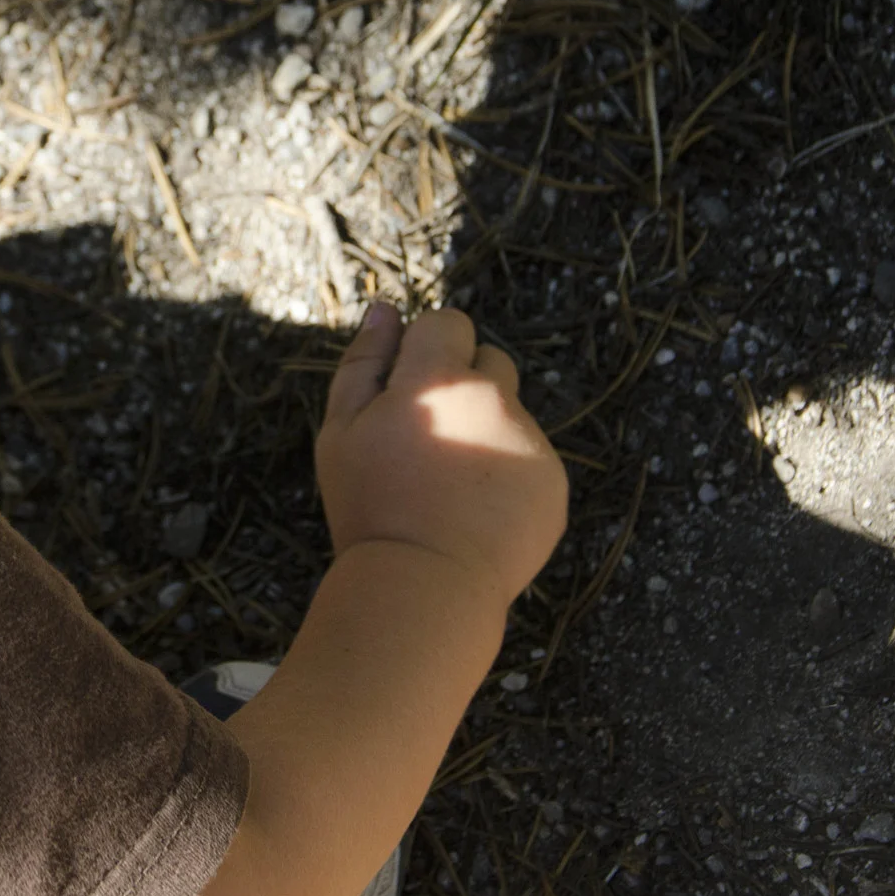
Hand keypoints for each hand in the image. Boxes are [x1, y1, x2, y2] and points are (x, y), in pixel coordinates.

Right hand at [315, 303, 566, 605]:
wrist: (424, 586)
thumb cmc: (370, 506)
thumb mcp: (341, 431)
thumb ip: (364, 361)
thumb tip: (385, 309)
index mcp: (438, 377)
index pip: (449, 323)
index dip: (426, 353)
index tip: (408, 395)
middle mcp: (494, 398)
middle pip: (489, 363)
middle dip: (462, 387)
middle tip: (428, 446)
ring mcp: (530, 441)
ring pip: (509, 415)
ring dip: (484, 433)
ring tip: (449, 490)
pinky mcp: (554, 482)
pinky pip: (530, 459)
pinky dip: (508, 475)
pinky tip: (477, 513)